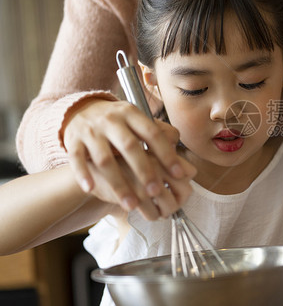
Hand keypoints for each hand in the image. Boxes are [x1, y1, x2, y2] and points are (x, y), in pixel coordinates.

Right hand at [63, 98, 193, 212]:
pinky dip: (83, 175)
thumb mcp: (137, 119)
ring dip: (118, 183)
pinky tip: (92, 190)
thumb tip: (177, 145)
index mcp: (131, 113)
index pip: (152, 133)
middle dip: (144, 171)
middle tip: (156, 192)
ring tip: (131, 204)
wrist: (79, 109)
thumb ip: (157, 131)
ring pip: (104, 159)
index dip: (167, 153)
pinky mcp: (72, 140)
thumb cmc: (117, 122)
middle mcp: (111, 120)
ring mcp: (90, 130)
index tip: (179, 173)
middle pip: (130, 146)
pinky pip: (76, 159)